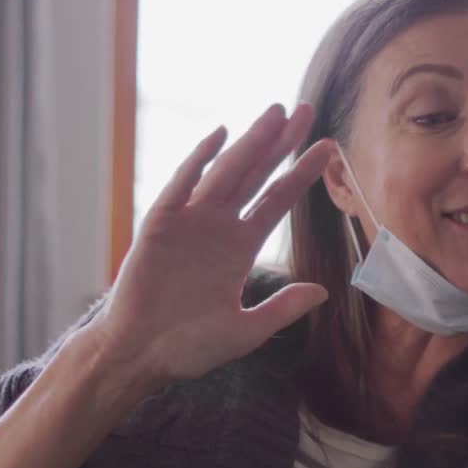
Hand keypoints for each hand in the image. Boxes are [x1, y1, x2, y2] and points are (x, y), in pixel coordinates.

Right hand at [83, 103, 334, 395]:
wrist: (139, 357)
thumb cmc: (188, 347)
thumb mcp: (245, 331)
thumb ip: (282, 310)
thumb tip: (323, 290)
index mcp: (239, 247)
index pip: (277, 200)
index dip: (302, 174)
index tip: (329, 149)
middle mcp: (218, 227)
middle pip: (256, 175)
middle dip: (281, 143)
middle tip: (306, 110)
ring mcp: (189, 223)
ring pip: (226, 173)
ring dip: (250, 142)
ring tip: (276, 113)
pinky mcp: (159, 226)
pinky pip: (181, 187)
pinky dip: (198, 161)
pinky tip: (219, 136)